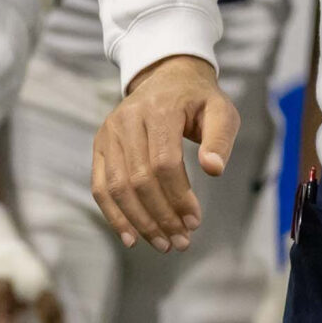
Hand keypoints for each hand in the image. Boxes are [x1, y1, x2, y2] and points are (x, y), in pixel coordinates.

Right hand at [93, 54, 238, 249]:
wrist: (167, 77)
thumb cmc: (199, 100)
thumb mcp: (221, 111)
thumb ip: (220, 138)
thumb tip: (214, 170)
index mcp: (158, 109)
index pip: (164, 162)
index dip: (178, 197)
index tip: (195, 222)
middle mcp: (126, 120)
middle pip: (139, 179)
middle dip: (160, 217)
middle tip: (181, 242)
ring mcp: (109, 132)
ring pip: (117, 187)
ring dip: (139, 222)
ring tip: (163, 245)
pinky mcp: (100, 145)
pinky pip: (100, 186)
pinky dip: (113, 215)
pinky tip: (131, 238)